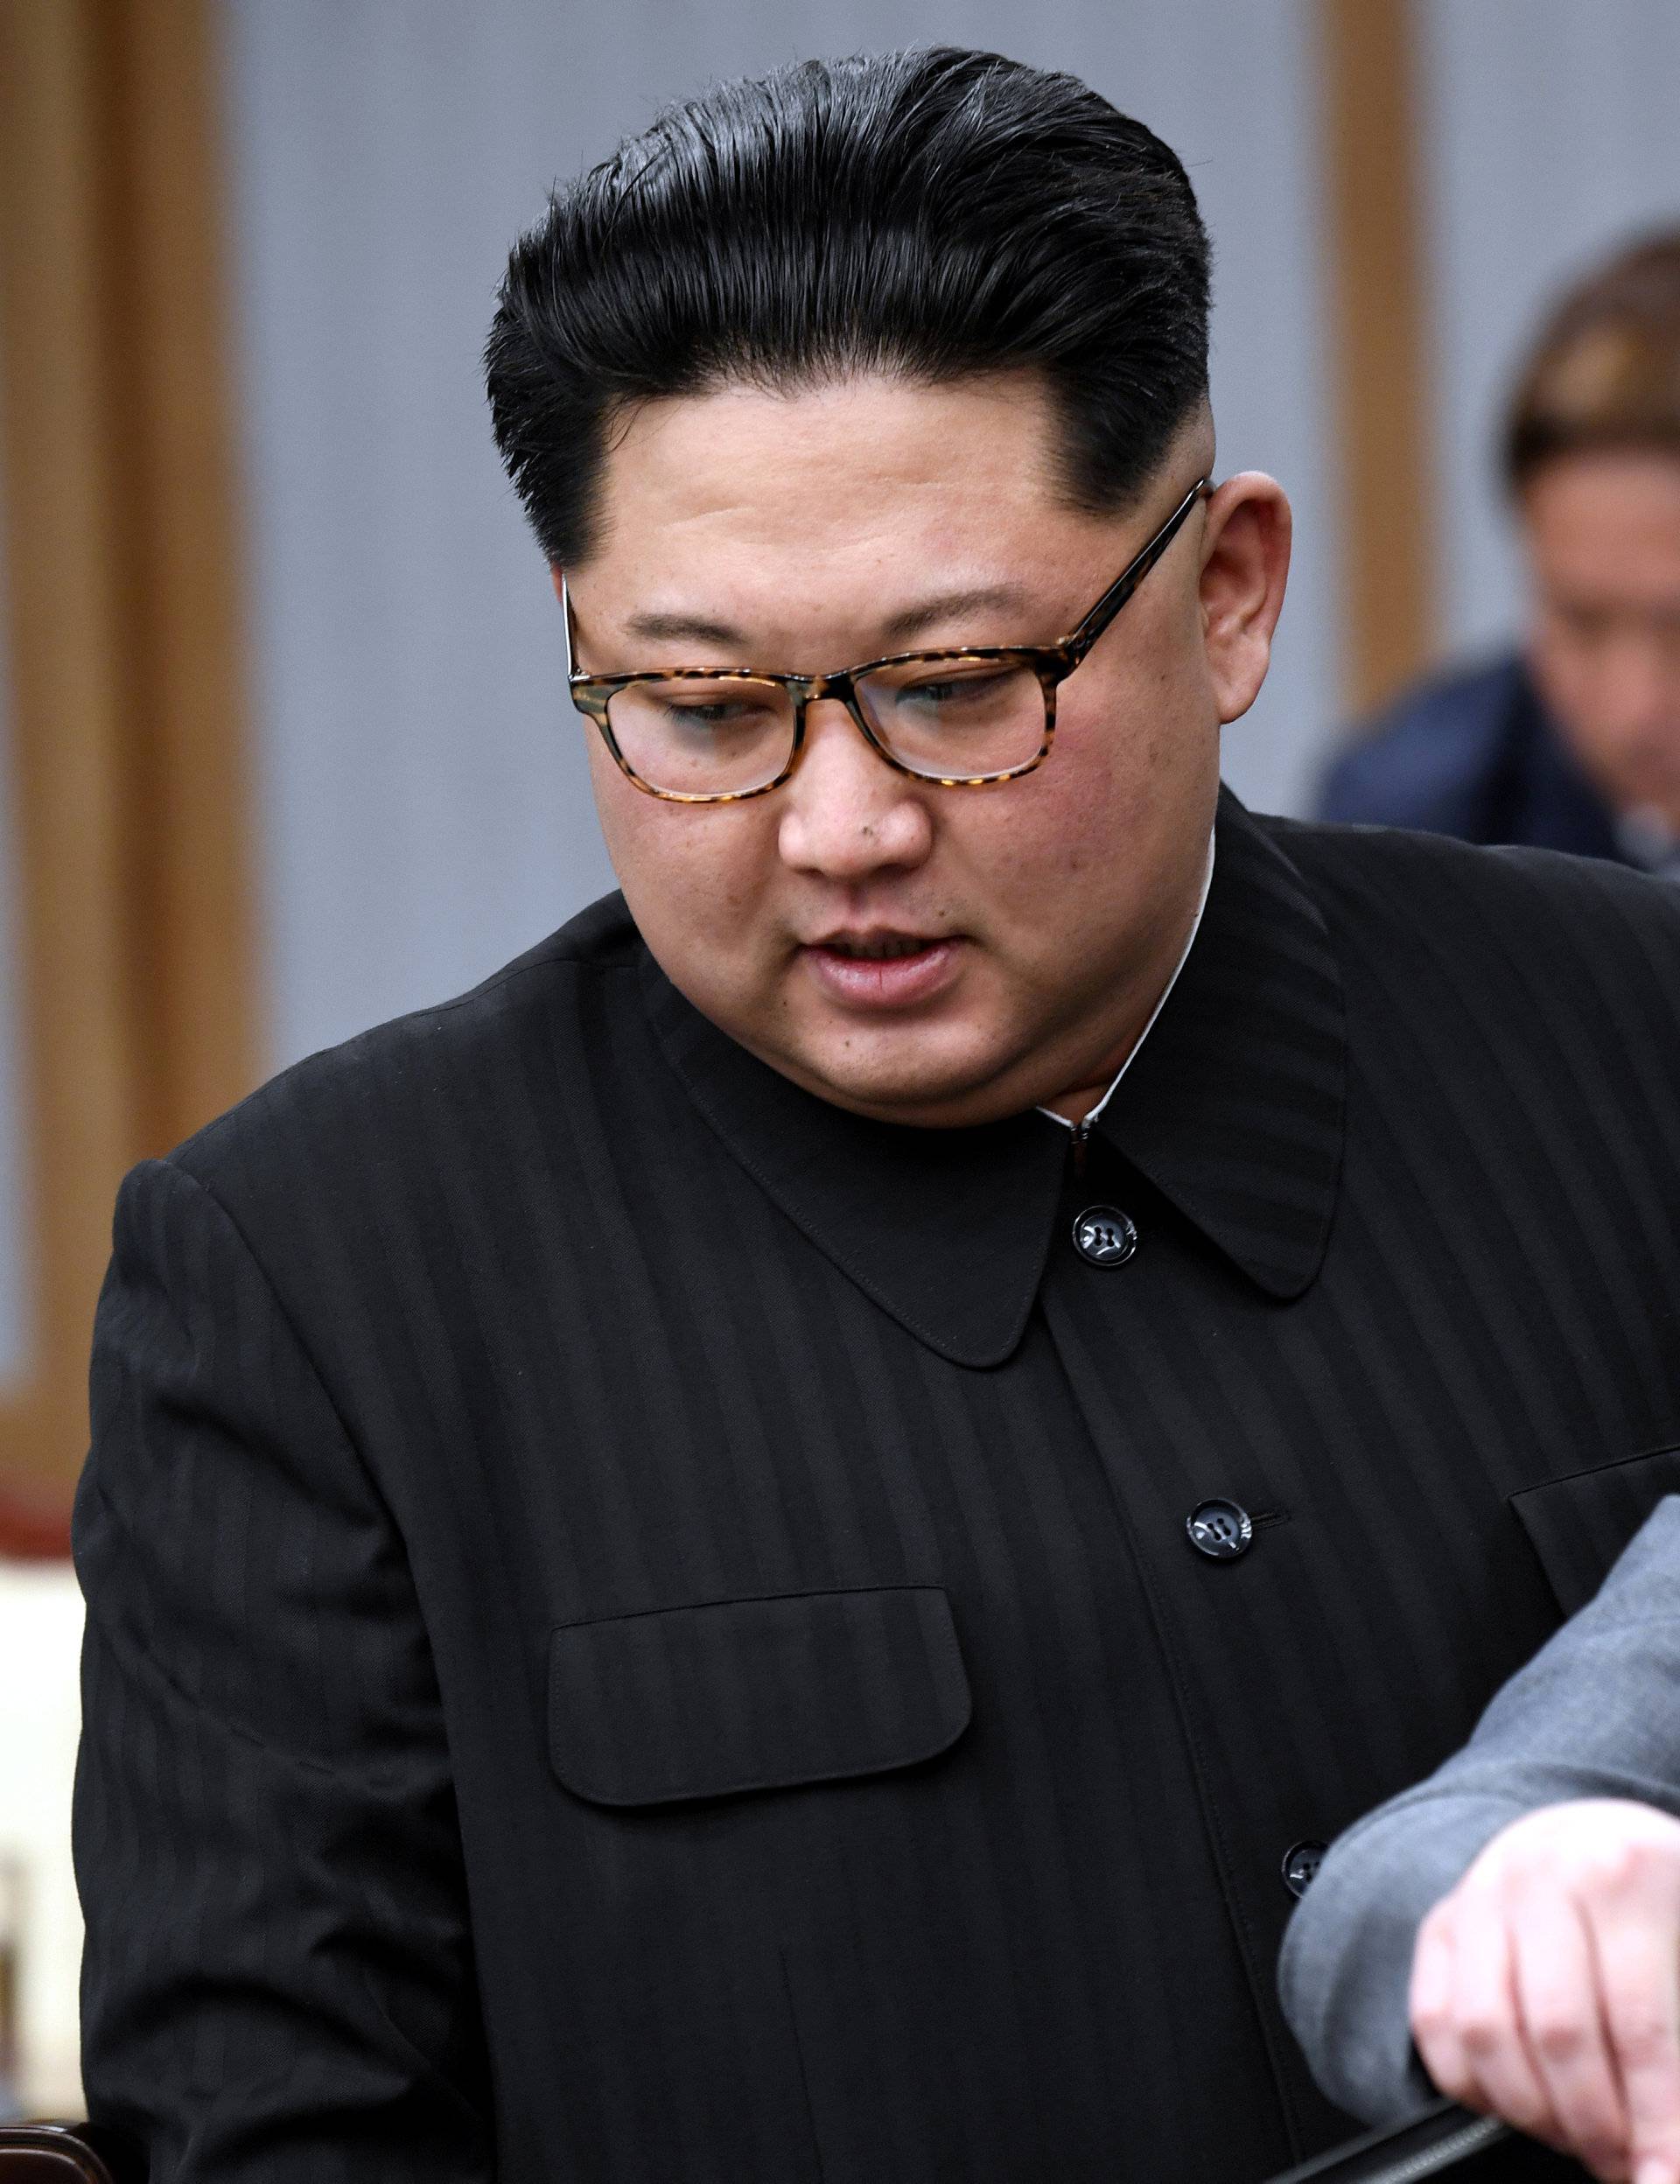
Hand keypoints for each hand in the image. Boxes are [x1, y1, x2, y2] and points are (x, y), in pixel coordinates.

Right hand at [1409, 1800, 1679, 2183]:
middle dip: (1595, 2127)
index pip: (1639, 2026)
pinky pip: (1434, 2025)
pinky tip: (1523, 2103)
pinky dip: (1474, 2087)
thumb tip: (1674, 2142)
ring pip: (1485, 2035)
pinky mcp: (1438, 1923)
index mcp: (1622, 1872)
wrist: (1594, 1836)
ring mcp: (1477, 1895)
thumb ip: (1677, 2029)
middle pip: (1557, 2036)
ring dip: (1534, 2115)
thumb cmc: (1659, 1900)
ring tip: (1578, 2137)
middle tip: (1624, 2163)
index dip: (1655, 2120)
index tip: (1664, 2178)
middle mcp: (1538, 1874)